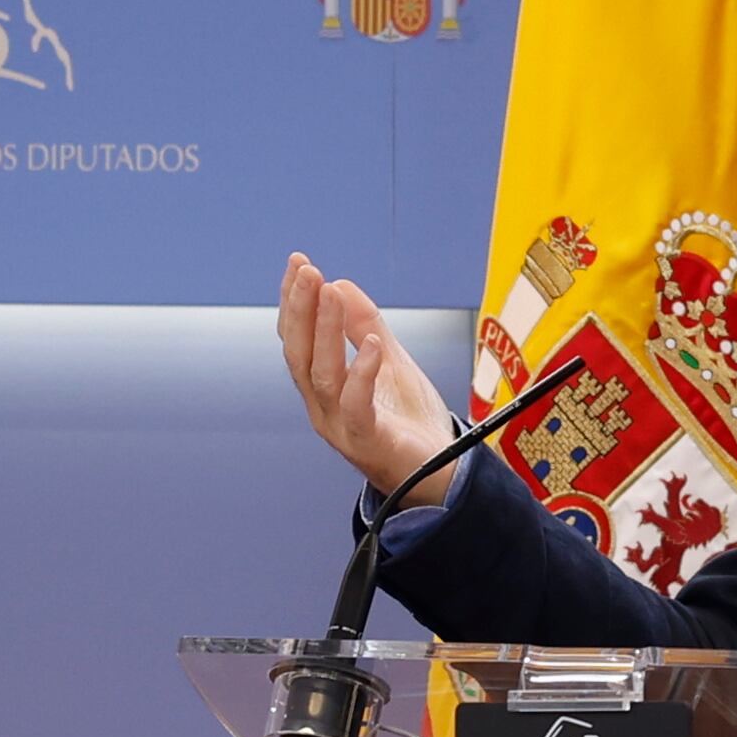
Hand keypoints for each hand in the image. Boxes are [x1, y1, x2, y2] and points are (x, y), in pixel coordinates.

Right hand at [277, 253, 459, 507]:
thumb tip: (341, 285)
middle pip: (300, 354)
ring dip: (324, 330)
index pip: (298, 339)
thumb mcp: (390, 361)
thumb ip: (366, 326)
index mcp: (324, 387)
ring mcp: (341, 426)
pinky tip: (371, 343)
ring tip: (329, 292)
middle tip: (306, 271)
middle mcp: (323, 406)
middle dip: (301, 309)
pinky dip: (362, 372)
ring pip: (322, 374)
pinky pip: (356, 405)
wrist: (442, 472)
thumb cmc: (411, 421)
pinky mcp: (367, 441)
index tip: (298, 263)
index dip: (294, 302)